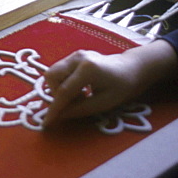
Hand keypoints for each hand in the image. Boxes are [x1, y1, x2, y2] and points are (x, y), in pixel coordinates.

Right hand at [42, 40, 177, 127]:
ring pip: (52, 73)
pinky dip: (63, 83)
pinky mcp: (74, 56)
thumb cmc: (122, 86)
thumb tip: (60, 116)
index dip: (54, 108)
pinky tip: (79, 88)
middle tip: (73, 103)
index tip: (46, 122)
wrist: (131, 68)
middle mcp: (78, 58)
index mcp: (88, 69)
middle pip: (52, 76)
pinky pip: (59, 71)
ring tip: (78, 95)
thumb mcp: (105, 103)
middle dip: (55, 94)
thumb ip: (81, 109)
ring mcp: (75, 54)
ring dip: (59, 88)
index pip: (64, 91)